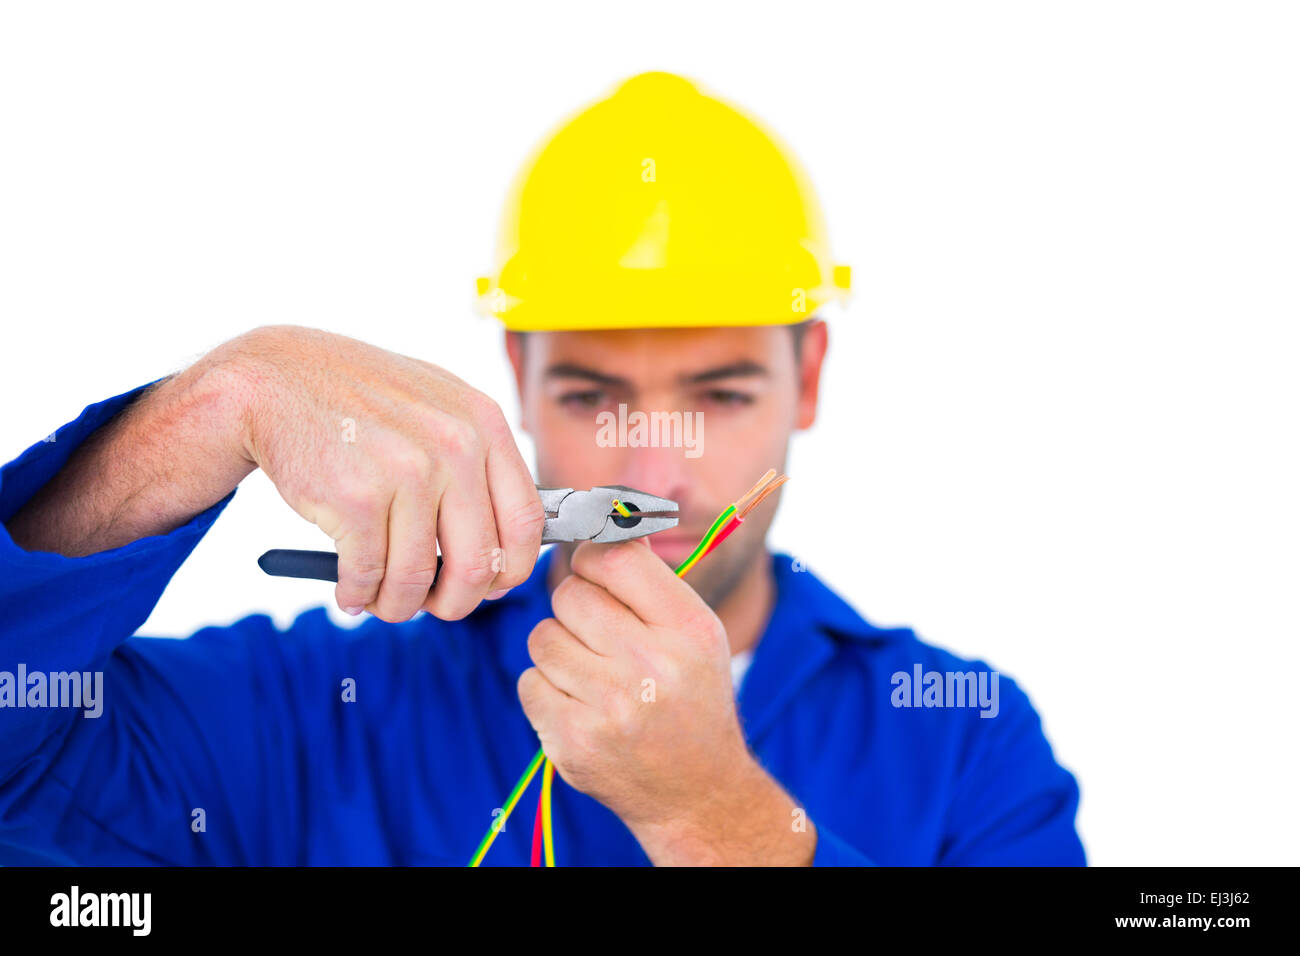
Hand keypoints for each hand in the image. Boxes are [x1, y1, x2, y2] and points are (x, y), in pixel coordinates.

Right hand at [9, 324, 543, 623]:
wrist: (276, 377)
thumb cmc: (362, 402)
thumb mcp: (438, 407)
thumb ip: (479, 462)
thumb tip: (510, 548)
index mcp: (484, 423)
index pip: (526, 522)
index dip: (512, 570)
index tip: (490, 588)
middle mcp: (454, 446)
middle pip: (478, 564)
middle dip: (454, 602)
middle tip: (433, 605)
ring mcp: (406, 471)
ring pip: (418, 579)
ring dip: (398, 605)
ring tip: (380, 599)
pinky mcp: (355, 498)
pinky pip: (369, 575)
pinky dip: (358, 595)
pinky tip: (349, 588)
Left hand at [517, 539, 816, 864]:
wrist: (697, 792)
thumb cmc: (691, 699)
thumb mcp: (696, 634)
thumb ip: (649, 580)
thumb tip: (604, 521)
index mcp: (689, 629)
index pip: (612, 558)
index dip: (592, 560)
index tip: (595, 575)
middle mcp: (653, 666)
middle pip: (570, 595)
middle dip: (577, 611)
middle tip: (601, 638)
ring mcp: (610, 708)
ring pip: (542, 638)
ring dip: (559, 651)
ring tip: (593, 676)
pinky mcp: (573, 742)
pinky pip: (530, 682)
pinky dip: (547, 690)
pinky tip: (581, 706)